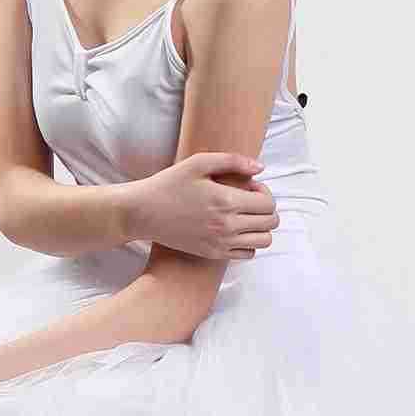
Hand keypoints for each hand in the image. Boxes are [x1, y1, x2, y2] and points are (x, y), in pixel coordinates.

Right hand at [128, 152, 278, 260]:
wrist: (143, 212)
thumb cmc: (169, 184)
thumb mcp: (198, 163)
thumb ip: (232, 161)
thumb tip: (260, 168)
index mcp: (226, 201)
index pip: (268, 203)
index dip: (264, 192)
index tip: (249, 187)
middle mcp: (227, 226)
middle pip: (270, 222)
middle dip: (266, 208)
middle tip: (248, 199)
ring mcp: (221, 243)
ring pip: (264, 240)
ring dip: (261, 226)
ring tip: (243, 215)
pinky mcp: (213, 254)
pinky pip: (248, 254)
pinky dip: (249, 242)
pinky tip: (234, 229)